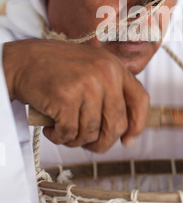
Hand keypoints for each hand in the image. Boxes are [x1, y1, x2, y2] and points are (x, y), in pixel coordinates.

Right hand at [3, 39, 149, 151]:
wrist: (22, 60)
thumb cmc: (57, 69)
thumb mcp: (92, 68)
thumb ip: (110, 92)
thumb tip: (126, 133)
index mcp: (115, 66)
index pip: (140, 99)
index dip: (137, 124)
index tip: (127, 140)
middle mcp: (105, 74)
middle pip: (117, 124)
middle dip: (101, 142)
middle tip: (84, 142)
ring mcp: (86, 85)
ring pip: (91, 133)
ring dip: (75, 140)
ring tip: (62, 129)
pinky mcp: (66, 98)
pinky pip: (70, 133)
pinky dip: (59, 137)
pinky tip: (51, 127)